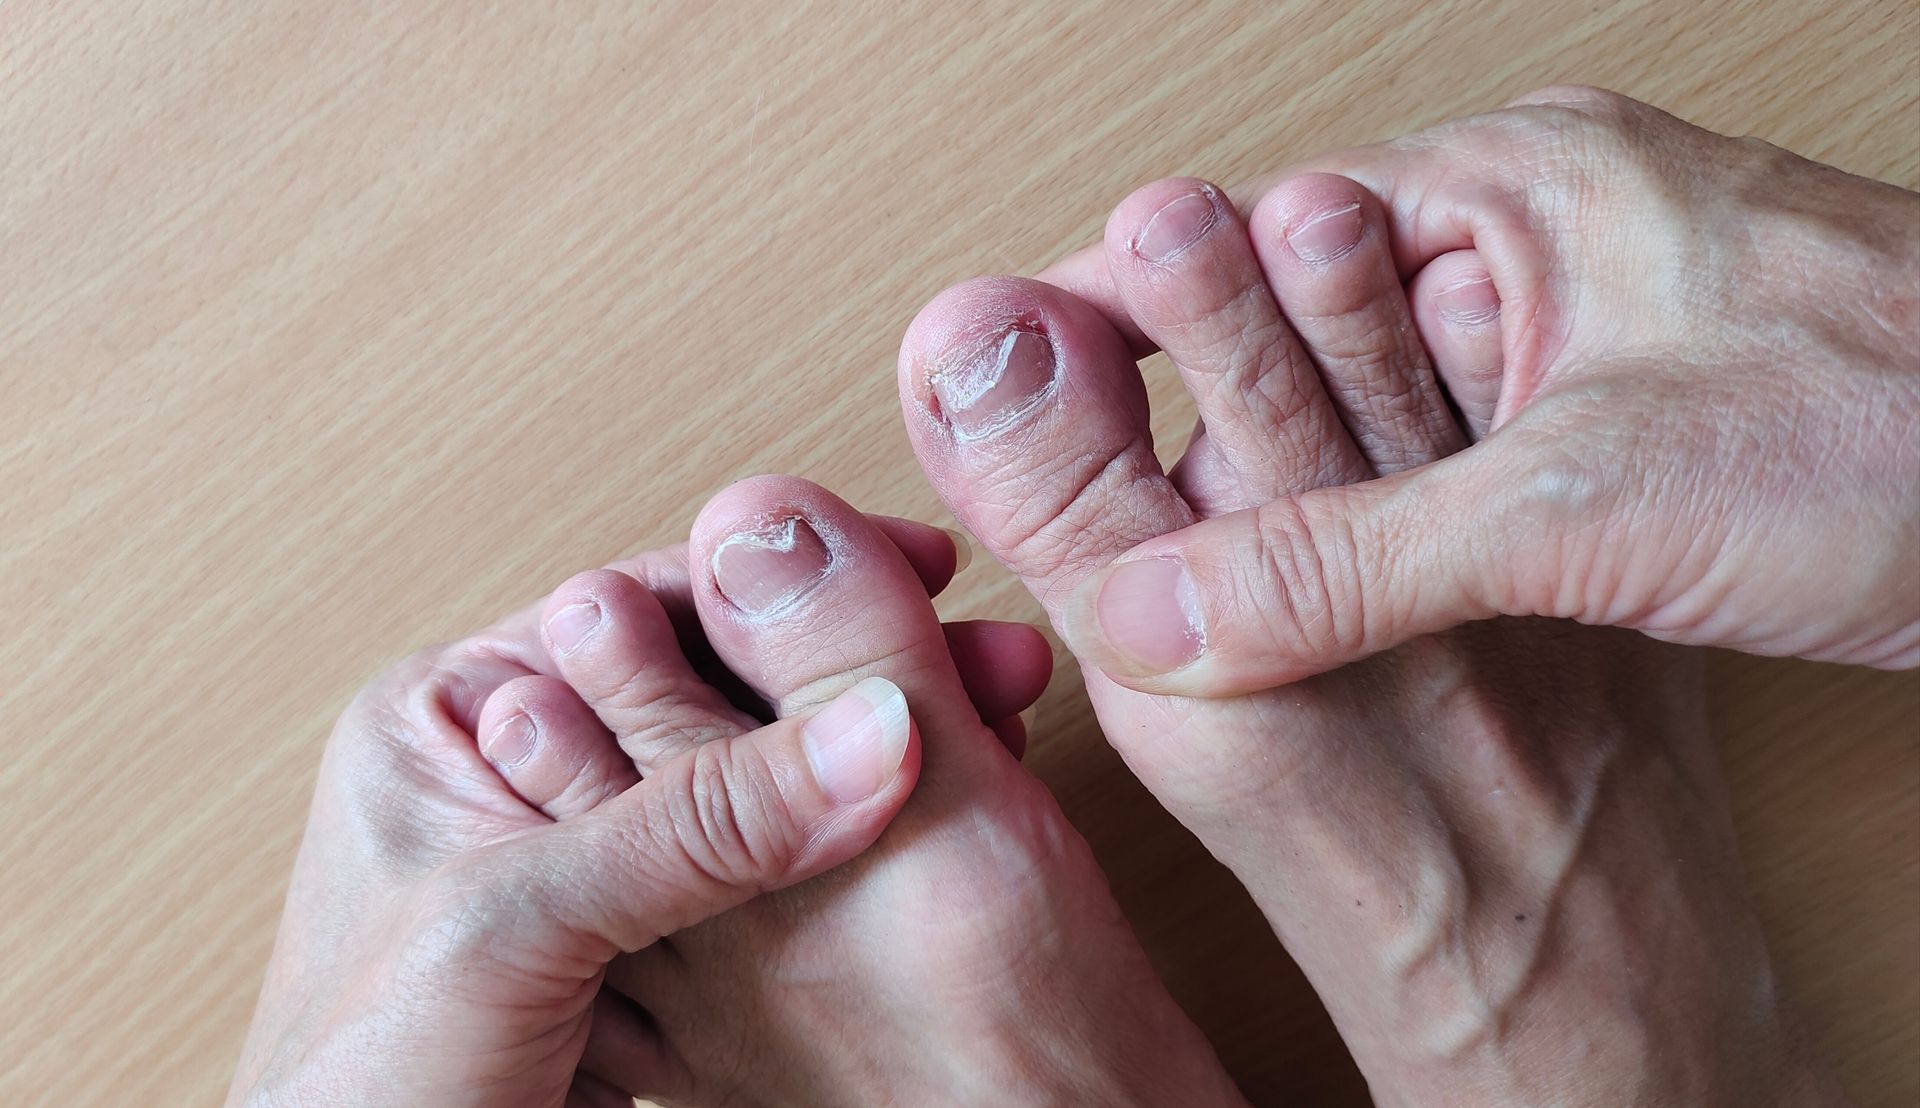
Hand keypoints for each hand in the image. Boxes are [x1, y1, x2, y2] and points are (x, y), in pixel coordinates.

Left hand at [226, 523, 1032, 1106]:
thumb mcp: (520, 926)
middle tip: (980, 662)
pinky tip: (921, 833)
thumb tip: (868, 731)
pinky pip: (757, 872)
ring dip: (862, 762)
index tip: (921, 573)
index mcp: (449, 715)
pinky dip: (842, 852)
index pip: (641, 605)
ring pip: (749, 779)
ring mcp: (584, 866)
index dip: (787, 587)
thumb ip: (693, 823)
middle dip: (851, 673)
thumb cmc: (357, 1090)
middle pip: (711, 684)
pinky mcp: (635, 949)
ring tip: (987, 734)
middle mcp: (517, 774)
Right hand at [1044, 87, 1919, 696]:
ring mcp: (1578, 335)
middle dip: (1190, 416)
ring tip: (1179, 568)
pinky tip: (1337, 599)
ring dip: (1288, 488)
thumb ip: (1345, 560)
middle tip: (1072, 503)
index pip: (1248, 231)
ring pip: (1369, 409)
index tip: (1007, 390)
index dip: (1119, 312)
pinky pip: (1449, 469)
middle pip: (1293, 321)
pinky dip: (1384, 530)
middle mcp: (1534, 242)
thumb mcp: (1580, 503)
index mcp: (1511, 184)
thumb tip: (1158, 607)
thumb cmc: (1907, 426)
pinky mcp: (1621, 428)